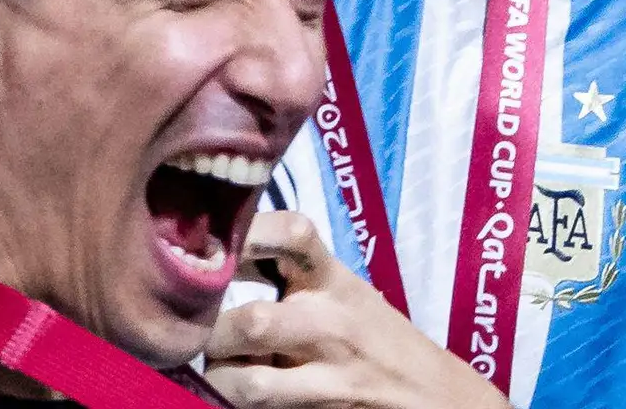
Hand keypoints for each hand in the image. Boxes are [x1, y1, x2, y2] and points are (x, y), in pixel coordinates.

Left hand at [207, 209, 505, 408]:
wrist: (431, 394)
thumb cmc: (377, 339)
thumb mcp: (345, 295)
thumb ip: (294, 279)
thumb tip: (213, 264)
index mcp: (334, 280)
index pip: (291, 235)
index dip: (246, 233)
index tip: (209, 243)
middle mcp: (332, 322)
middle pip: (252, 321)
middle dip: (208, 334)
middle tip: (194, 335)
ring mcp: (328, 373)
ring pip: (245, 381)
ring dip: (217, 380)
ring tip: (216, 373)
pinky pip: (256, 408)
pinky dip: (231, 400)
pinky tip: (233, 392)